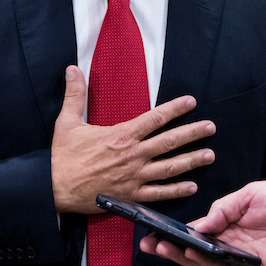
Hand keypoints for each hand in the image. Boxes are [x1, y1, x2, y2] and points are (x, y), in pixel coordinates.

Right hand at [51, 66, 214, 214]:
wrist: (54, 187)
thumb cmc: (62, 156)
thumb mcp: (66, 121)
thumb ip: (75, 94)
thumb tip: (71, 69)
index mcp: (121, 135)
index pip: (155, 118)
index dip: (175, 109)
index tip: (191, 101)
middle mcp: (132, 155)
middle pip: (169, 142)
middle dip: (193, 133)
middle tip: (211, 127)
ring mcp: (134, 177)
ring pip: (170, 168)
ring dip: (191, 160)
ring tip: (209, 154)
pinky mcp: (131, 196)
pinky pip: (159, 194)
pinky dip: (176, 190)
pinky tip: (192, 185)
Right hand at [139, 180, 265, 265]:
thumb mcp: (249, 195)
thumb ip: (222, 209)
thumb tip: (198, 225)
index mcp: (231, 226)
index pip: (197, 233)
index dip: (176, 233)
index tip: (153, 230)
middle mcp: (233, 245)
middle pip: (196, 252)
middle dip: (172, 249)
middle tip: (149, 245)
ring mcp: (243, 260)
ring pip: (207, 264)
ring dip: (184, 258)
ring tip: (164, 249)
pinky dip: (208, 263)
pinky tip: (193, 254)